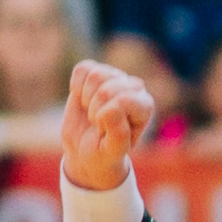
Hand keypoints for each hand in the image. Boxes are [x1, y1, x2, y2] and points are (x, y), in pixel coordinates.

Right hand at [59, 54, 158, 190]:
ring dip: (86, 98)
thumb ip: (118, 134)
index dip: (105, 118)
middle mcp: (135, 88)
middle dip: (94, 110)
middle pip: (106, 89)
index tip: (104, 131)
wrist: (86, 148)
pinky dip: (76, 86)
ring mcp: (116, 77)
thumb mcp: (113, 151)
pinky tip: (83, 99)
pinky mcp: (96, 71)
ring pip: (95, 76)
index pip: (123, 101)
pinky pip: (82, 69)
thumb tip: (110, 109)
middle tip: (96, 123)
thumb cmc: (104, 152)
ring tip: (91, 111)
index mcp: (144, 106)